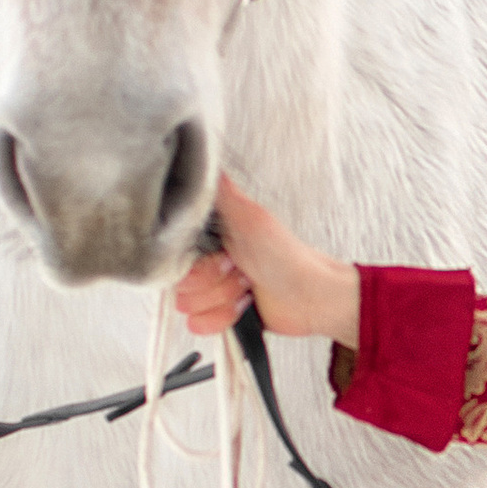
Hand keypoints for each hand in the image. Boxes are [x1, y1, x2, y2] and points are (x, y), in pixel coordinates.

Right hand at [173, 175, 360, 350]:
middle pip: (180, 282)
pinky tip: (244, 307)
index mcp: (209, 236)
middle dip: (214, 282)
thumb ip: (222, 193)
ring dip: (222, 300)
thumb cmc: (289, 256)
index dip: (197, 261)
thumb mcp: (253, 219)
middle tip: (241, 271)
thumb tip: (204, 162)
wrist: (311, 297)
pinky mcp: (219, 314)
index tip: (225, 256)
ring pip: (188, 305)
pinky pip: (198, 325)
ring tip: (246, 288)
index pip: (174, 254)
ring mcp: (213, 289)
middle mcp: (207, 262)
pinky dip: (224, 318)